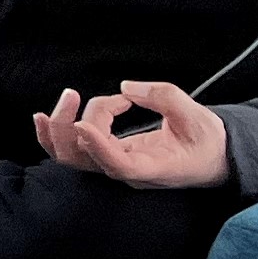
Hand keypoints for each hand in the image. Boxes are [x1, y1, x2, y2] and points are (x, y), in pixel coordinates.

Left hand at [34, 82, 233, 188]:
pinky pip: (73, 149)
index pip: (118, 165)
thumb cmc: (207, 140)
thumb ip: (164, 97)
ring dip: (60, 125)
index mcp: (154, 168)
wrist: (213, 158)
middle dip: (67, 126)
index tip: (83, 123)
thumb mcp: (197, 115)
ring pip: (71, 156)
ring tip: (71, 96)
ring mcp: (113, 165)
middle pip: (82, 159)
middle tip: (74, 94)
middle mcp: (127, 171)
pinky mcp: (107, 155)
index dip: (98, 146)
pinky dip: (55, 133)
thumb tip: (127, 87)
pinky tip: (44, 115)